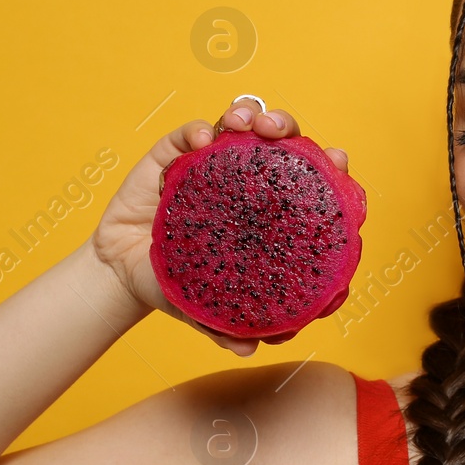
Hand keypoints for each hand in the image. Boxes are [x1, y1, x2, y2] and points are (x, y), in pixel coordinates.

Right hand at [90, 95, 351, 355]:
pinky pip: (190, 132)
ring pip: (239, 123)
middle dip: (289, 128)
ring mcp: (210, 161)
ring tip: (251, 124)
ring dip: (250, 114)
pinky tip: (203, 139)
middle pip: (278, 140)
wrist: (125, 275)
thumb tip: (249, 350)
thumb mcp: (206, 308)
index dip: (328, 169)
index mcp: (268, 210)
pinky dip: (200, 130)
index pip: (307, 181)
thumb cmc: (181, 284)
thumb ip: (227, 326)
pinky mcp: (173, 153)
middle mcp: (244, 178)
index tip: (339, 164)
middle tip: (285, 135)